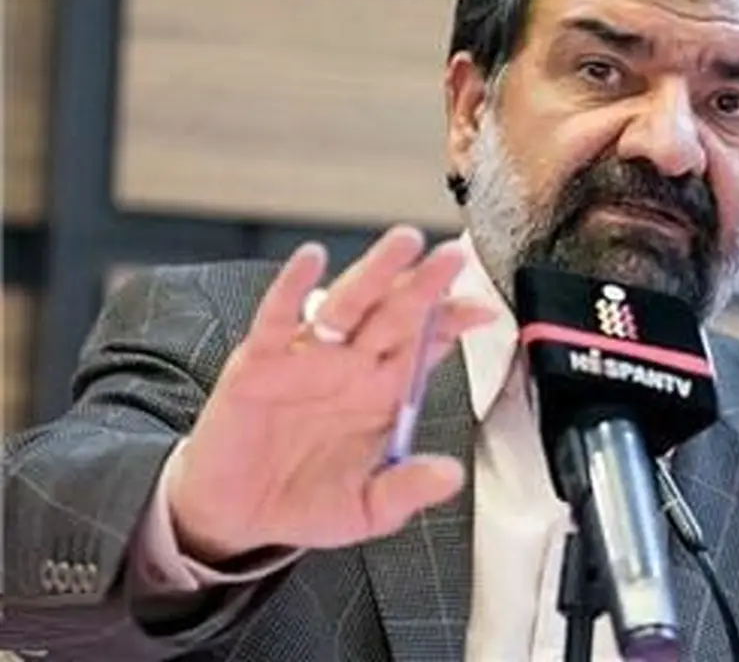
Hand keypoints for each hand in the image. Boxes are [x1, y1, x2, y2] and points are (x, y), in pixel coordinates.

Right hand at [167, 225, 496, 563]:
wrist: (235, 514)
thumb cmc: (303, 502)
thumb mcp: (365, 510)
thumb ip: (406, 490)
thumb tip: (450, 477)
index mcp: (383, 394)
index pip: (426, 346)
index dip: (453, 324)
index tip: (484, 310)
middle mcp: (351, 366)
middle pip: (396, 314)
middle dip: (426, 284)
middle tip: (453, 257)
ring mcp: (308, 358)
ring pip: (349, 304)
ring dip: (376, 272)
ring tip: (405, 243)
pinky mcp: (261, 361)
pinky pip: (278, 317)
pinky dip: (293, 287)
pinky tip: (312, 260)